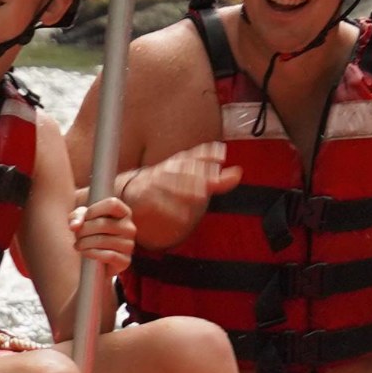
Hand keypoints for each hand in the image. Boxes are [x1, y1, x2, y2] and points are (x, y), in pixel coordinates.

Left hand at [69, 193, 137, 276]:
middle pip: (103, 224)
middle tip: (76, 235)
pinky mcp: (125, 260)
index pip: (112, 204)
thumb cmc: (90, 232)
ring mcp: (129, 244)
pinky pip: (108, 255)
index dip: (94, 210)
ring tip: (78, 244)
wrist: (96, 258)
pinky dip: (92, 253)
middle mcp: (129, 227)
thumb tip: (74, 226)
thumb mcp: (83, 218)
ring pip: (103, 240)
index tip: (84, 217)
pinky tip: (85, 252)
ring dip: (84, 243)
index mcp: (123, 212)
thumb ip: (77, 216)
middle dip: (84, 230)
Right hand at [119, 141, 239, 222]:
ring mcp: (156, 182)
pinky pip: (158, 203)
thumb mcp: (193, 180)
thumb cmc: (168, 183)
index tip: (221, 154)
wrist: (132, 191)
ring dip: (185, 188)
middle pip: (185, 169)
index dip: (208, 154)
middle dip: (199, 173)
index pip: (196, 155)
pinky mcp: (146, 197)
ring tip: (201, 195)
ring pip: (171, 183)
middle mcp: (170, 169)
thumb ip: (217, 180)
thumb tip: (239, 173)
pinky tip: (183, 217)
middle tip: (215, 179)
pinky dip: (170, 209)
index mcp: (182, 162)